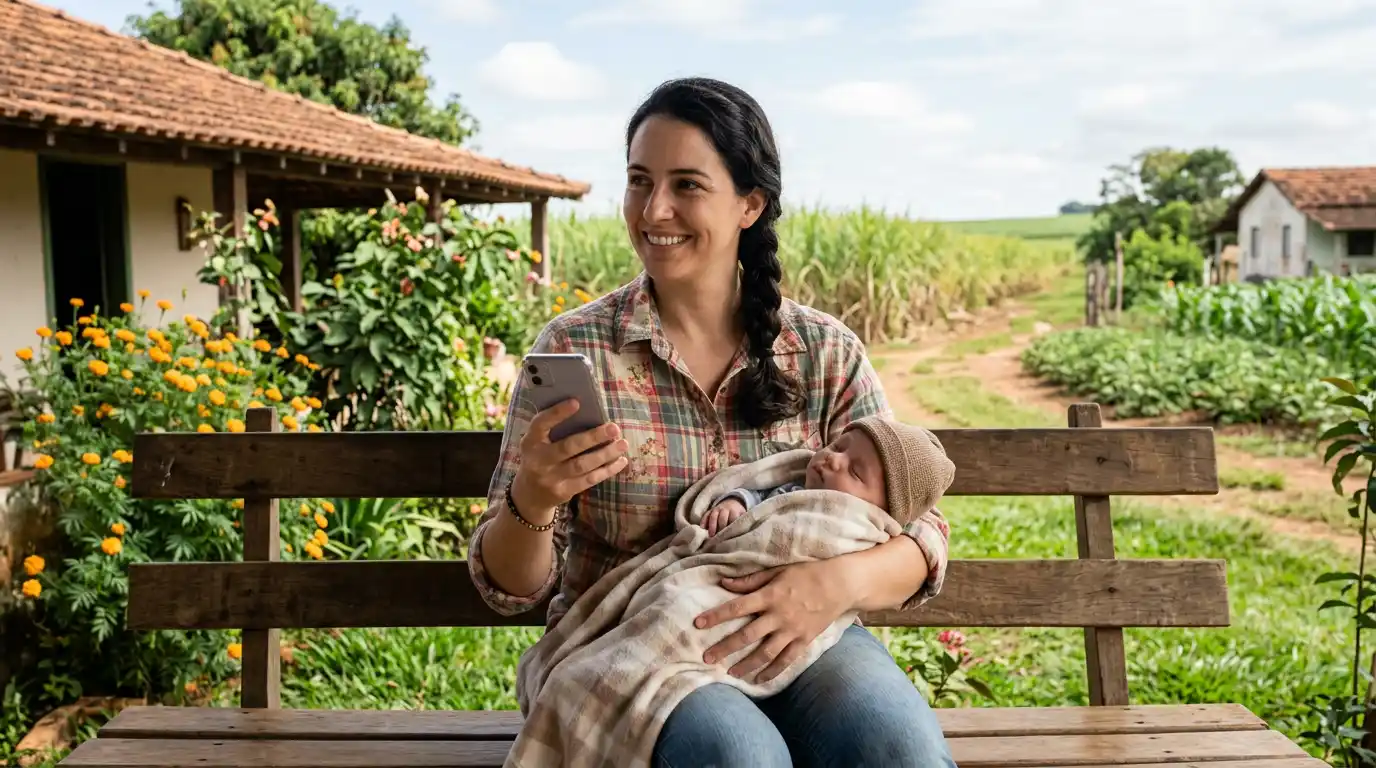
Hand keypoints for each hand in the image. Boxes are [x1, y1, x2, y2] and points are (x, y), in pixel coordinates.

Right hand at [511, 398, 628, 517]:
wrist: (529, 496)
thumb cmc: (539, 459)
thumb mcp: (537, 444)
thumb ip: (553, 430)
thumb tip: (587, 413)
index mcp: (530, 442)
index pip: (541, 424)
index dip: (557, 413)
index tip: (577, 402)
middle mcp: (538, 460)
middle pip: (568, 447)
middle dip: (593, 437)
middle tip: (614, 428)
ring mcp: (551, 478)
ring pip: (582, 465)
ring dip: (605, 454)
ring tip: (622, 443)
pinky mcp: (564, 491)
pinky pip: (589, 480)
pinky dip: (607, 470)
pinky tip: (621, 460)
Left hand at [694, 558, 855, 683]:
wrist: (839, 584)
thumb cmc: (806, 573)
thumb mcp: (777, 571)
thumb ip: (750, 580)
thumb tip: (723, 583)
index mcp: (770, 595)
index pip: (737, 607)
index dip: (716, 616)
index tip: (698, 624)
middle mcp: (779, 615)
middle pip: (746, 635)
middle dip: (725, 647)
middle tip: (707, 658)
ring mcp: (792, 630)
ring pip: (765, 653)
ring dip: (745, 664)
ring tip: (729, 673)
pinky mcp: (804, 640)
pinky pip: (786, 660)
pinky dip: (772, 671)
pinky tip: (759, 679)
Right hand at [704, 498, 745, 536]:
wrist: (732, 502)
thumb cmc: (738, 514)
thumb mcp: (743, 515)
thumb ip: (743, 522)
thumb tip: (744, 532)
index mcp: (734, 511)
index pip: (733, 518)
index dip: (731, 526)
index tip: (730, 535)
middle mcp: (725, 509)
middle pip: (722, 517)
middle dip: (721, 527)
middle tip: (720, 537)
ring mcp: (716, 509)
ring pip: (713, 516)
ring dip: (712, 525)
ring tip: (711, 535)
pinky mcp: (710, 511)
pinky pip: (706, 515)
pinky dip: (703, 521)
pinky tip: (702, 528)